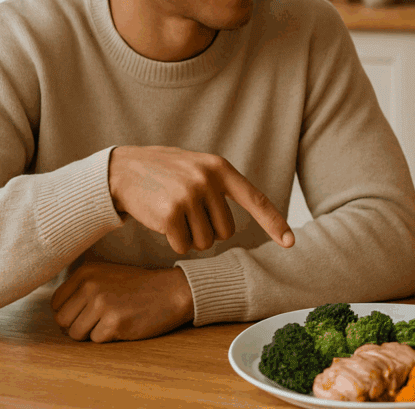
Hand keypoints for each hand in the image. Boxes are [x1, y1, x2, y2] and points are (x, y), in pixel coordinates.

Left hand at [51, 262, 193, 341]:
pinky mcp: (113, 323)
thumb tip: (56, 314)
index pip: (56, 303)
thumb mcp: (107, 275)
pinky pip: (96, 340)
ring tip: (111, 321)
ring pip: (75, 333)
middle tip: (99, 320)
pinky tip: (124, 324)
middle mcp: (90, 285)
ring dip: (92, 333)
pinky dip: (108, 337)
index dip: (70, 312)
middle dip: (77, 325)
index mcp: (86, 272)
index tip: (88, 311)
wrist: (172, 291)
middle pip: (62, 321)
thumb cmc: (138, 287)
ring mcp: (102, 304)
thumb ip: (80, 288)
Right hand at [108, 145, 293, 254]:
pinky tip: (161, 222)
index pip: (256, 199)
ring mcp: (189, 196)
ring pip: (205, 242)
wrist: (124, 170)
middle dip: (207, 231)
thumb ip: (222, 187)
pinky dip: (174, 241)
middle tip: (187, 213)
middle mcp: (208, 180)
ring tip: (174, 214)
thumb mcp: (199, 168)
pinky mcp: (170, 213)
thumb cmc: (166, 173)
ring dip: (190, 237)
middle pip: (225, 231)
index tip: (291, 242)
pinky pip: (183, 246)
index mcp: (220, 168)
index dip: (274, 222)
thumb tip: (252, 215)